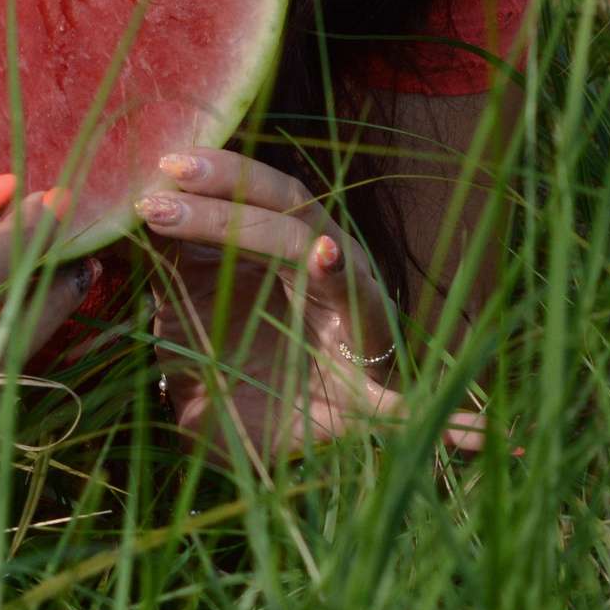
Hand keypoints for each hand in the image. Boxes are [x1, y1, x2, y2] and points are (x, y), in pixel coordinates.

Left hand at [135, 148, 485, 461]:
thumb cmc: (220, 364)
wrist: (249, 443)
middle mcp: (323, 272)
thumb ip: (161, 271)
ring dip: (327, 266)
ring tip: (316, 256)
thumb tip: (123, 213)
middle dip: (235, 199)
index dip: (217, 173)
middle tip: (171, 187)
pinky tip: (486, 437)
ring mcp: (355, 323)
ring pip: (345, 275)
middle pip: (292, 213)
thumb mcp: (177, 312)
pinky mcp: (379, 393)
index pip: (256, 191)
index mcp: (277, 250)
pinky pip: (416, 405)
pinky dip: (458, 426)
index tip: (161, 166)